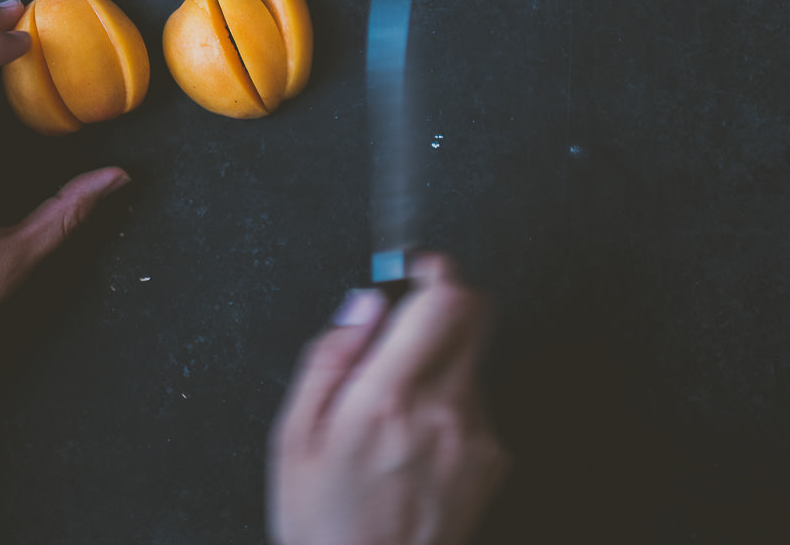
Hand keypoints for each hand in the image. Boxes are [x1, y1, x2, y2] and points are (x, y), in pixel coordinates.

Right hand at [269, 254, 508, 544]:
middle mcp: (444, 412)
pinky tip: (413, 439)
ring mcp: (477, 437)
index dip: (436, 270)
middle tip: (409, 319)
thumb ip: (330, 357)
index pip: (446, 302)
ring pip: (474, 358)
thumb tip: (365, 306)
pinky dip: (450, 400)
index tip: (417, 269)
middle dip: (446, 301)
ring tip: (394, 405)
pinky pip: (477, 401)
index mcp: (388, 398)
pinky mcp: (494, 460)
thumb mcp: (295, 436)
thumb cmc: (325, 523)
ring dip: (442, 357)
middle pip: (477, 315)